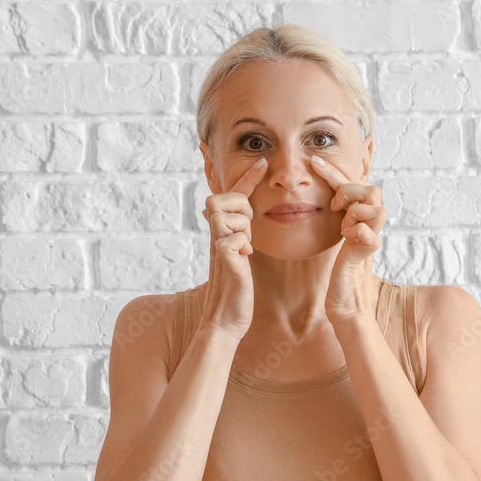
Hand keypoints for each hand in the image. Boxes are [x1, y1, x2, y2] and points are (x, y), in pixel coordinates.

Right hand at [198, 157, 267, 341]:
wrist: (226, 319)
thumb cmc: (237, 290)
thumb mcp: (240, 256)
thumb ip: (241, 236)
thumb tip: (248, 219)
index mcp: (223, 233)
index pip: (233, 196)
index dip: (247, 177)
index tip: (263, 161)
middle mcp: (216, 236)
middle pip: (218, 198)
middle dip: (237, 205)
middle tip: (247, 227)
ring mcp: (217, 247)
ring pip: (226, 216)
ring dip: (242, 228)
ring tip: (245, 248)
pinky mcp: (223, 261)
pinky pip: (233, 239)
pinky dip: (243, 245)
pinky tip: (245, 259)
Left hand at [309, 155, 385, 327]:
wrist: (346, 303)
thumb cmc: (338, 272)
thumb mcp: (336, 236)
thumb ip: (338, 216)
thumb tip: (327, 194)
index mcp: (361, 218)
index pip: (354, 184)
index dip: (333, 170)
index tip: (312, 161)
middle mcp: (371, 225)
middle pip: (373, 190)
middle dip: (351, 193)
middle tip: (336, 209)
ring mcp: (373, 237)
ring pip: (376, 208)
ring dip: (354, 214)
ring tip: (344, 229)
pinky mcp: (369, 252)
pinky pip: (367, 232)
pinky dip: (355, 232)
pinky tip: (346, 242)